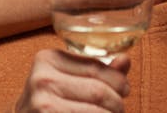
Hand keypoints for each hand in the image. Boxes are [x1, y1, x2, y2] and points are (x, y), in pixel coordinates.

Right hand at [14, 50, 129, 112]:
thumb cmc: (49, 100)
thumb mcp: (67, 79)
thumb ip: (96, 70)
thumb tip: (125, 60)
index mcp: (48, 59)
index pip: (96, 67)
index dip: (118, 80)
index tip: (125, 90)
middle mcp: (42, 79)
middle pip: (98, 91)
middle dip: (117, 103)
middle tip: (119, 109)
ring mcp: (41, 104)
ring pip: (97, 112)